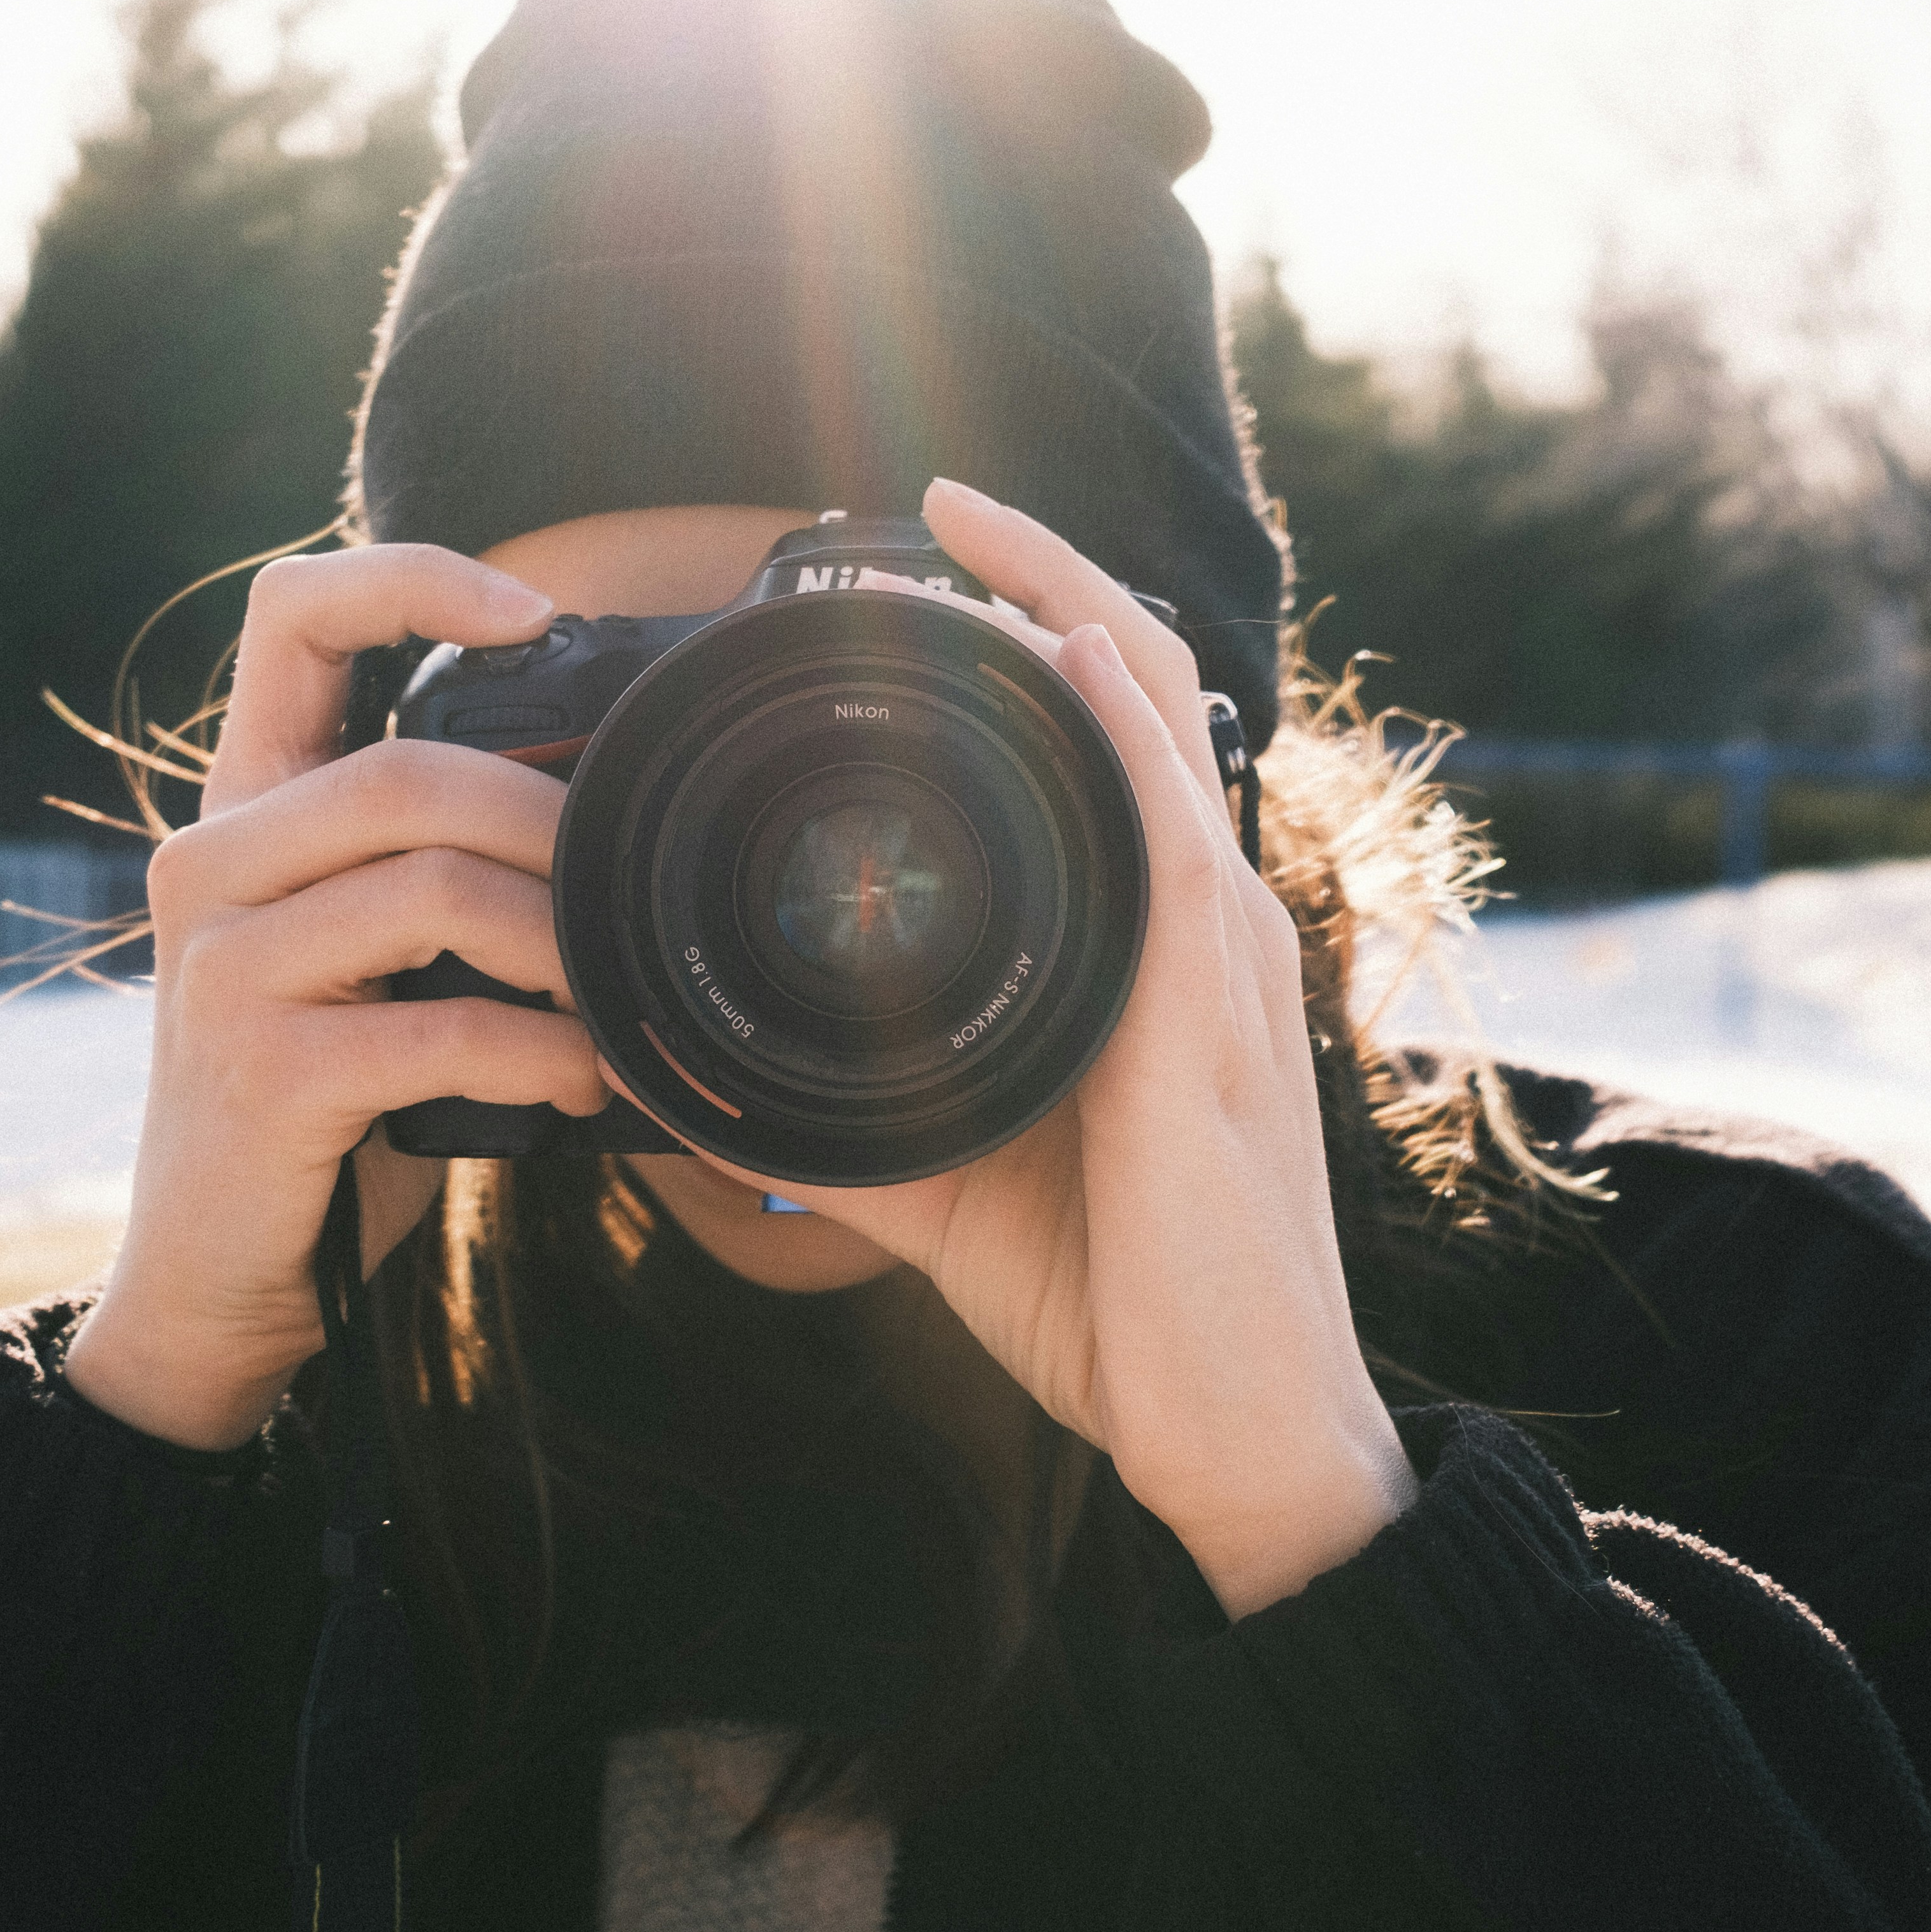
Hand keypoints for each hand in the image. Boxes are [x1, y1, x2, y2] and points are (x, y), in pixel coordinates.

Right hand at [63, 546, 609, 1448]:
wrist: (222, 1276)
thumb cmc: (329, 1104)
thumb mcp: (368, 957)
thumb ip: (432, 866)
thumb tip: (611, 803)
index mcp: (242, 808)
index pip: (292, 614)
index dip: (413, 580)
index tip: (536, 615)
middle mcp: (211, 863)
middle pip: (409, 769)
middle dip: (553, 820)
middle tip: (634, 886)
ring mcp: (224, 966)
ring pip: (432, 885)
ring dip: (564, 941)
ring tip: (622, 995)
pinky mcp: (261, 1070)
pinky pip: (440, 1025)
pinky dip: (542, 1050)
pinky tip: (587, 1080)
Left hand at [697, 479, 1418, 1615]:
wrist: (1233, 1435)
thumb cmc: (1124, 1307)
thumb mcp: (952, 1186)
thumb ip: (851, 1129)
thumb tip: (698, 1099)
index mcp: (1148, 956)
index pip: (1109, 748)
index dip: (1039, 639)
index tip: (930, 567)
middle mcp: (1200, 932)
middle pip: (1145, 694)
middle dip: (1050, 578)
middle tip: (941, 496)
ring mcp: (1215, 972)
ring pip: (1161, 737)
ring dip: (1074, 618)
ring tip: (976, 535)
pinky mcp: (1205, 1032)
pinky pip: (1170, 849)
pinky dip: (1123, 745)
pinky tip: (1071, 667)